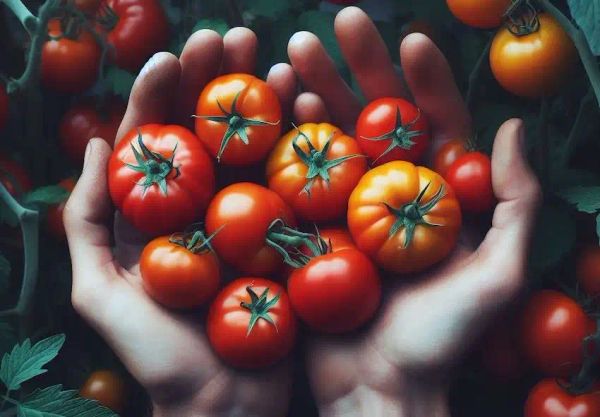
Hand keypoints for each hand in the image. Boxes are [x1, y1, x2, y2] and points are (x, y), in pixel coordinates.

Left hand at [63, 28, 297, 416]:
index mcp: (159, 216)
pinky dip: (302, 144)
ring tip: (275, 59)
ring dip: (264, 101)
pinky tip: (310, 106)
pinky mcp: (289, 237)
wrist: (226, 404)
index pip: (157, 142)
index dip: (161, 95)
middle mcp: (207, 210)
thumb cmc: (159, 359)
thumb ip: (87, 222)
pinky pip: (295, 185)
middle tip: (233, 37)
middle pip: (209, 135)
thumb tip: (93, 146)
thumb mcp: (99, 294)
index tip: (174, 55)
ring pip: (256, 150)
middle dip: (216, 82)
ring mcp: (251, 220)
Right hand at [286, 8, 540, 415]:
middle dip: (359, 69)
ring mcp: (345, 209)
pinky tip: (276, 106)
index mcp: (438, 199)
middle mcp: (390, 196)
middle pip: (377, 121)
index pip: (435, 126)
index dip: (426, 81)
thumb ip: (516, 204)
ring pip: (332, 139)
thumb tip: (510, 127)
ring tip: (292, 52)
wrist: (375, 390)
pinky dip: (287, 141)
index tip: (410, 39)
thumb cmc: (438, 343)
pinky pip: (297, 176)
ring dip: (315, 92)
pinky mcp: (308, 227)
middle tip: (336, 23)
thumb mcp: (498, 278)